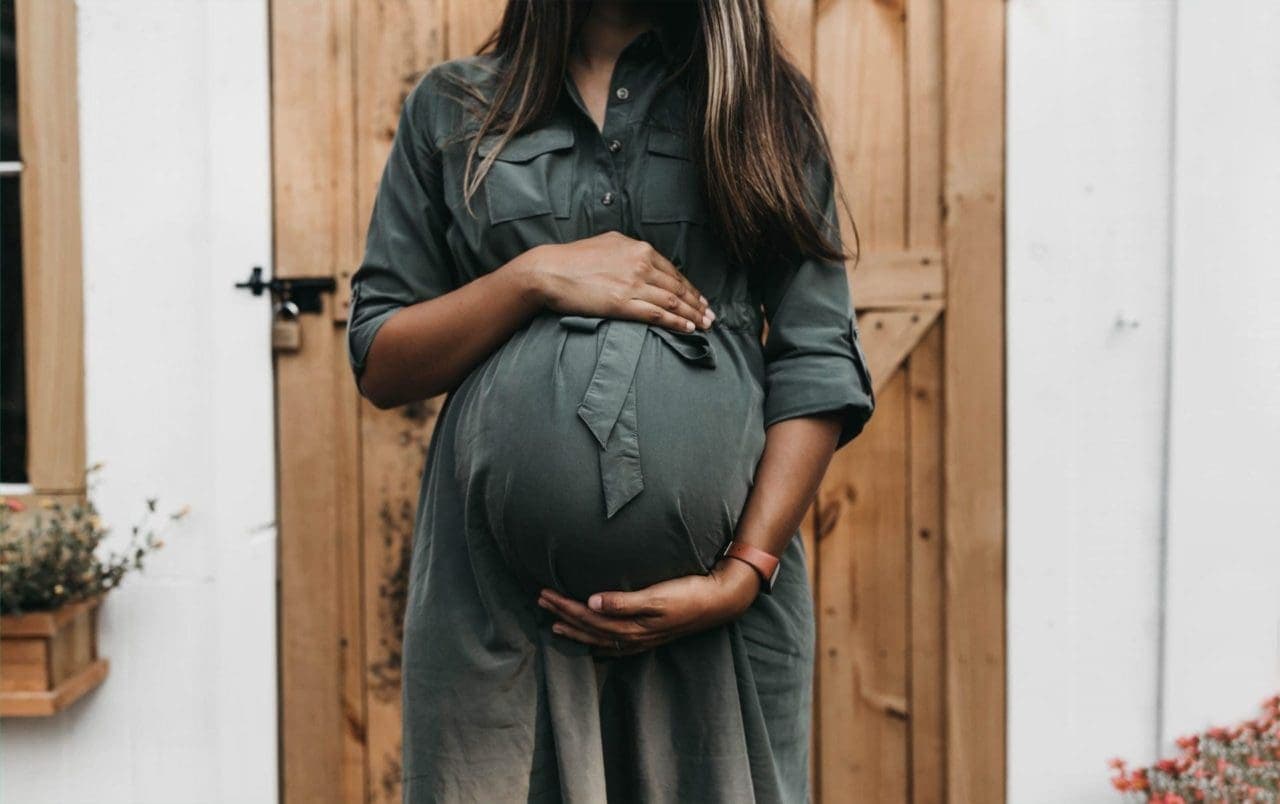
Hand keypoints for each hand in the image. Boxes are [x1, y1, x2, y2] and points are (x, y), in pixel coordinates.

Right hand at [517, 231, 714, 332]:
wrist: (549, 271)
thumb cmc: (573, 259)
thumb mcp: (607, 244)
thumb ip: (628, 251)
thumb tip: (640, 256)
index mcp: (638, 249)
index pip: (673, 271)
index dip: (690, 288)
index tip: (699, 299)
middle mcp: (640, 263)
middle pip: (677, 287)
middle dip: (697, 303)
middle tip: (711, 316)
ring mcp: (633, 283)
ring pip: (672, 301)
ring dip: (692, 315)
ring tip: (704, 325)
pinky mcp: (623, 303)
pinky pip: (657, 314)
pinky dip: (676, 322)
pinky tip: (687, 329)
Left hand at [537, 558, 759, 656]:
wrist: (720, 601)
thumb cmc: (689, 593)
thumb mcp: (657, 595)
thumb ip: (623, 601)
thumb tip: (591, 602)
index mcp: (632, 626)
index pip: (588, 617)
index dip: (564, 606)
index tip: (544, 593)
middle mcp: (634, 637)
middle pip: (589, 629)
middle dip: (563, 615)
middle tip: (541, 601)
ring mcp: (642, 640)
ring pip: (600, 639)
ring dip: (576, 630)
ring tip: (555, 623)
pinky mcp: (651, 637)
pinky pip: (616, 645)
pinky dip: (599, 644)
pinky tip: (594, 645)